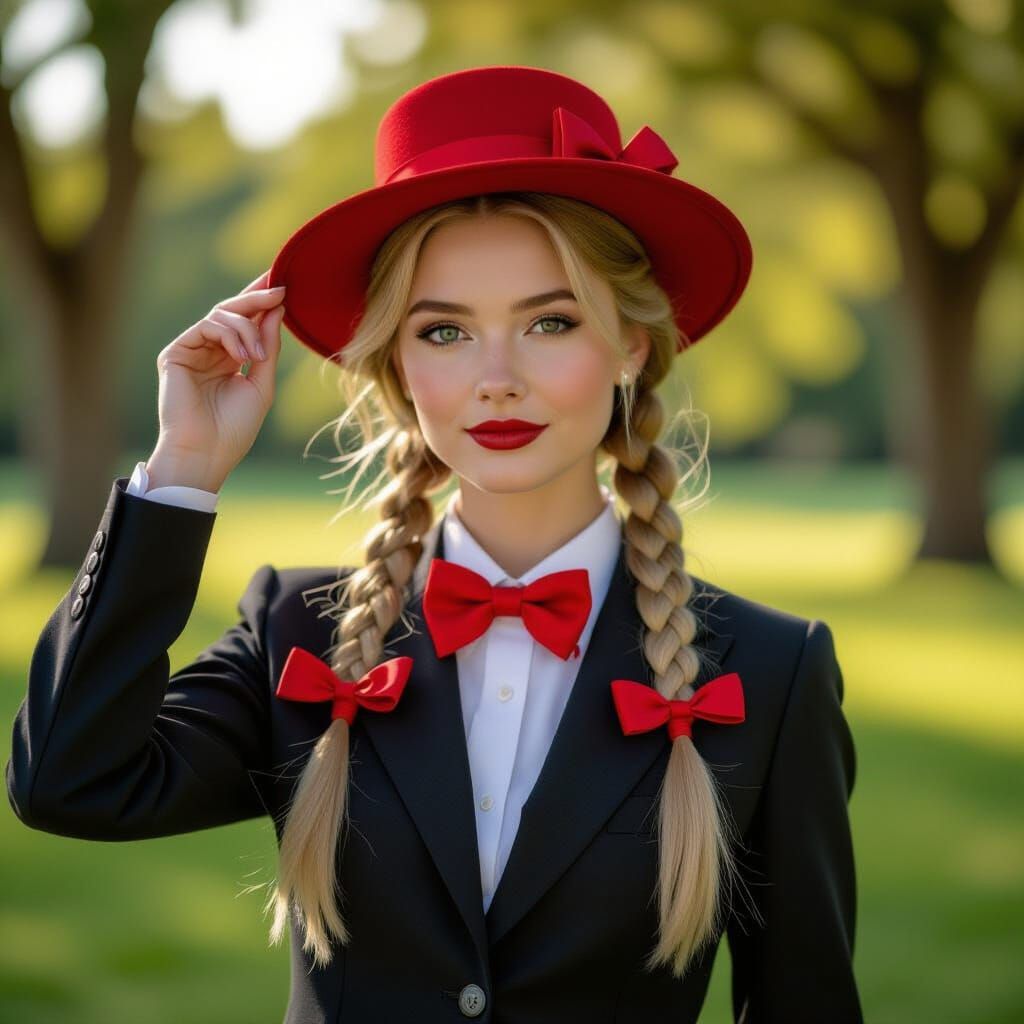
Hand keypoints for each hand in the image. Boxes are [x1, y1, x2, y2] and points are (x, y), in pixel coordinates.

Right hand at [148, 271, 285, 490]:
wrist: (207, 452)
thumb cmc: (234, 428)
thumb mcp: (261, 384)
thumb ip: (268, 347)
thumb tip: (277, 309)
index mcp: (229, 359)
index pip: (245, 322)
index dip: (261, 302)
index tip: (283, 285)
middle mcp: (210, 351)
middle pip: (233, 312)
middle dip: (257, 298)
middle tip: (280, 290)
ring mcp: (192, 350)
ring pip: (222, 315)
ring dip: (247, 328)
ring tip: (257, 355)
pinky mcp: (176, 352)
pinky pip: (207, 326)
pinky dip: (229, 335)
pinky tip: (242, 356)